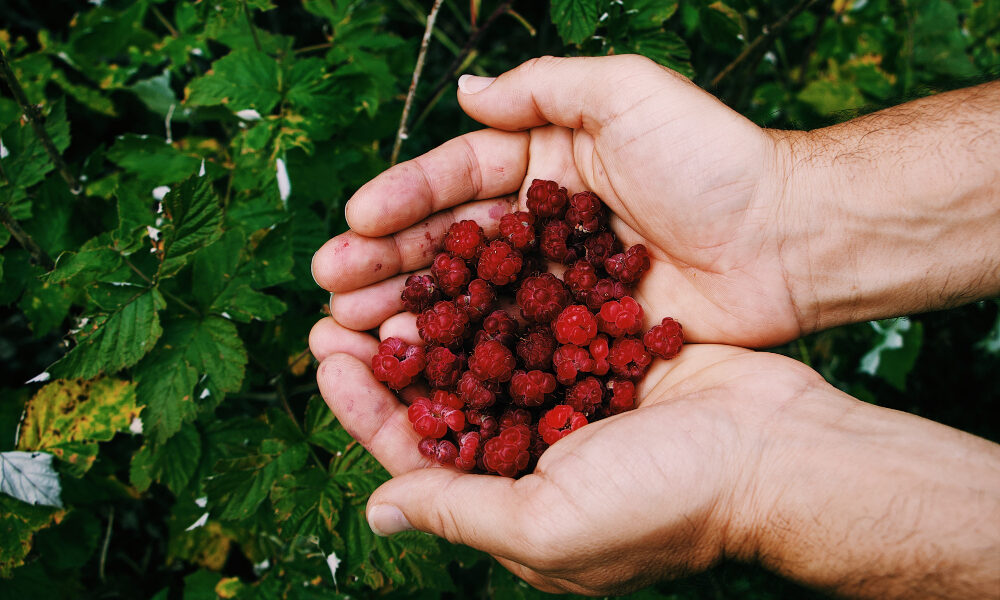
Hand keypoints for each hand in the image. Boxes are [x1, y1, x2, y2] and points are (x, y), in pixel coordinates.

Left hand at [310, 319, 999, 597]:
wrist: (778, 452)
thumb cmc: (667, 501)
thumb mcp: (548, 525)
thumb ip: (460, 514)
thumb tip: (377, 511)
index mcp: (513, 504)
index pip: (417, 454)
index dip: (367, 406)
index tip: (327, 358)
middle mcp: (535, 453)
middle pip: (444, 398)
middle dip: (392, 354)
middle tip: (340, 307)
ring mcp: (570, 402)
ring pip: (484, 354)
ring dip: (438, 317)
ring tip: (392, 277)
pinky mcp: (603, 356)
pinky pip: (536, 322)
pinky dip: (500, 295)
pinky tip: (470, 260)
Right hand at [311, 55, 804, 347]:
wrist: (788, 236)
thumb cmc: (713, 158)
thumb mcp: (629, 93)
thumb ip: (546, 90)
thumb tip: (466, 93)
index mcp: (546, 162)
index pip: (458, 177)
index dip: (405, 198)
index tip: (356, 220)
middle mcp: (542, 224)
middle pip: (449, 243)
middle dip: (387, 262)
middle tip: (332, 286)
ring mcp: (558, 283)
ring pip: (469, 298)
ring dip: (410, 313)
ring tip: (353, 329)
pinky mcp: (581, 334)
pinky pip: (512, 345)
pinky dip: (467, 358)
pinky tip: (422, 371)